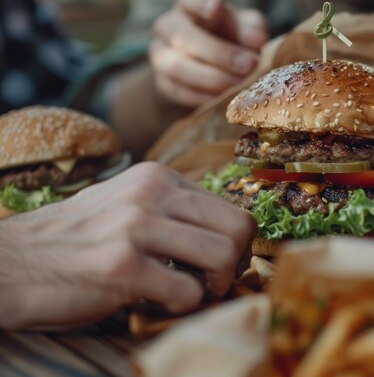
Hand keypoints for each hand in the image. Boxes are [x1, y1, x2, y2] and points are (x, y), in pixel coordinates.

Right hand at [0, 162, 255, 329]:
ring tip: (192, 292)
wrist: (9, 263)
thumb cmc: (74, 241)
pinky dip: (184, 306)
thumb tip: (226, 237)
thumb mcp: (126, 206)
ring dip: (215, 286)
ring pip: (224, 256)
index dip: (234, 244)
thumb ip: (172, 212)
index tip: (216, 264)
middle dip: (236, 263)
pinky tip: (161, 303)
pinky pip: (189, 292)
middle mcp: (151, 193)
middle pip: (240, 228)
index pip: (232, 208)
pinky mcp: (121, 265)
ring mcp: (135, 226)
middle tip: (214, 282)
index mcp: (157, 177)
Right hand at [150, 0, 267, 106]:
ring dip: (213, 78)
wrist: (211, 68)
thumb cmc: (232, 39)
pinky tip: (224, 98)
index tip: (217, 7)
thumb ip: (252, 30)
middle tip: (249, 65)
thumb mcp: (247, 29)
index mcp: (190, 5)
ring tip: (240, 85)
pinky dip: (203, 97)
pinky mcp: (162, 83)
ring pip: (177, 67)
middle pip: (183, 37)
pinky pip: (178, 91)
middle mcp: (168, 26)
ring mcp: (160, 55)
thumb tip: (256, 41)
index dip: (202, 3)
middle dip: (219, 54)